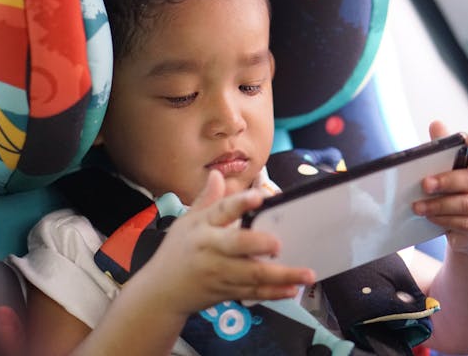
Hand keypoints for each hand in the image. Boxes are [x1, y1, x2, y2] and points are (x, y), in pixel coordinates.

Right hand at [143, 170, 314, 315]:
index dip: (240, 203)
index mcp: (202, 228)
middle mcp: (211, 250)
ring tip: (306, 273)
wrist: (161, 293)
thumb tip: (218, 174)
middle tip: (279, 243)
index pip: (221, 211)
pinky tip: (292, 289)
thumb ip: (207, 200)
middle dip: (260, 244)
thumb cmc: (176, 252)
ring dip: (282, 276)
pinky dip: (274, 293)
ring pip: (253, 274)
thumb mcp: (185, 223)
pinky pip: (254, 293)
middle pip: (238, 246)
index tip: (260, 196)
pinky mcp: (227, 292)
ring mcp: (220, 273)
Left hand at [412, 121, 467, 254]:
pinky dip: (444, 220)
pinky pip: (464, 223)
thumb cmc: (460, 196)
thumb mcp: (453, 173)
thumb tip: (436, 124)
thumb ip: (445, 150)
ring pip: (465, 204)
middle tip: (425, 184)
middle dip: (446, 181)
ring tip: (418, 206)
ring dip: (438, 205)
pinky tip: (430, 218)